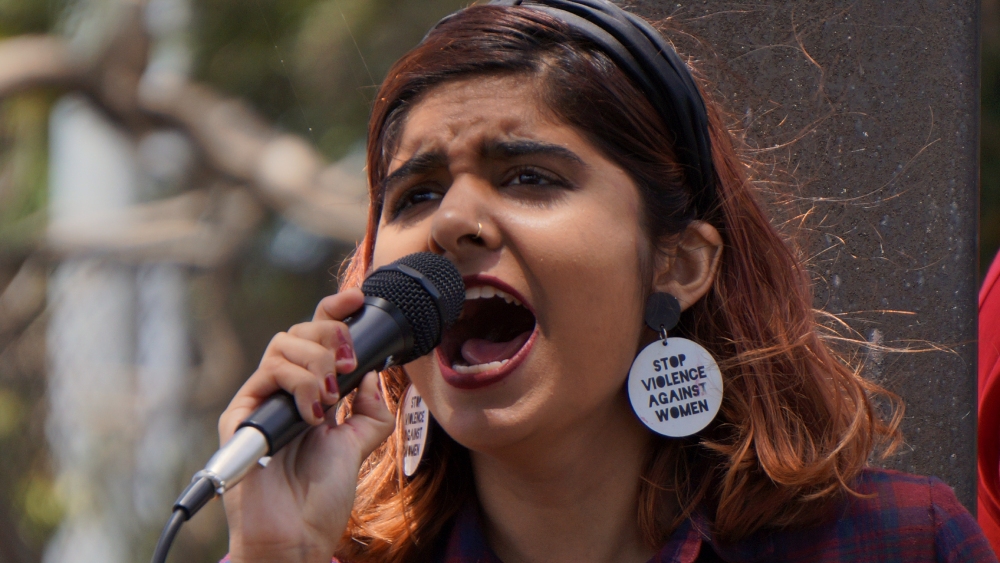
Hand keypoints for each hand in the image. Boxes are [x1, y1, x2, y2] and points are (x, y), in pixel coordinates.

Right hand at [219, 288, 394, 562]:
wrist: (298, 535)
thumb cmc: (320, 497)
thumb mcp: (358, 445)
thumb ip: (368, 409)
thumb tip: (371, 371)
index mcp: (308, 393)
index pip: (315, 339)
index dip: (334, 312)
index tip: (359, 299)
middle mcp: (281, 392)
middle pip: (297, 332)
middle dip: (328, 337)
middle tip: (346, 364)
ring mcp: (260, 401)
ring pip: (282, 346)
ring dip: (315, 364)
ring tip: (328, 401)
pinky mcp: (241, 416)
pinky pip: (266, 376)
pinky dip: (298, 386)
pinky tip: (313, 415)